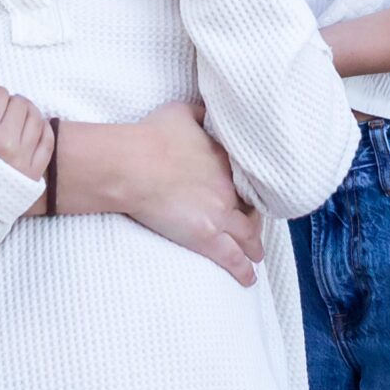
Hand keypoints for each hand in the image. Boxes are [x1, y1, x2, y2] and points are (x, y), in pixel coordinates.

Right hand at [0, 79, 53, 182]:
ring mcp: (21, 160)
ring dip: (27, 113)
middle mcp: (5, 144)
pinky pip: (47, 141)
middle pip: (20, 103)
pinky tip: (28, 131)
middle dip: (9, 104)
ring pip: (36, 118)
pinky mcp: (32, 174)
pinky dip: (42, 129)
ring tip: (14, 120)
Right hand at [70, 100, 264, 285]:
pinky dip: (243, 270)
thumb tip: (211, 110)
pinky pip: (232, 258)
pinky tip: (248, 279)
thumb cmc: (152, 136)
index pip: (247, 177)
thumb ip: (201, 112)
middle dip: (256, 219)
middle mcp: (229, 187)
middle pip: (253, 208)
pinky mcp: (206, 237)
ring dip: (255, 246)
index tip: (249, 195)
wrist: (133, 165)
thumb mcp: (181, 112)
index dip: (250, 188)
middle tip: (255, 227)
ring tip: (257, 254)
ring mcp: (220, 214)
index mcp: (225, 159)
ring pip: (247, 235)